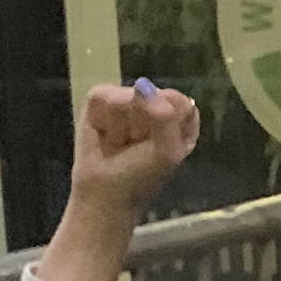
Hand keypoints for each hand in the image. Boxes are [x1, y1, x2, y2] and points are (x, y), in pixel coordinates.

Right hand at [70, 79, 200, 217]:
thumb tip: (142, 85)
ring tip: (120, 143)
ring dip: (121, 126)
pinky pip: (101, 95)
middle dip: (142, 125)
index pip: (178, 101)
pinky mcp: (100, 101)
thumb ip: (166, 117)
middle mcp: (154, 103)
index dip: (166, 122)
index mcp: (179, 117)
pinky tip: (105, 135)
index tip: (157, 143)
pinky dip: (102, 119)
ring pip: (125, 96)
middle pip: (151, 94)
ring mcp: (127, 100)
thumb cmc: (142, 177)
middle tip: (137, 146)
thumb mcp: (167, 152)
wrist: (105, 194)